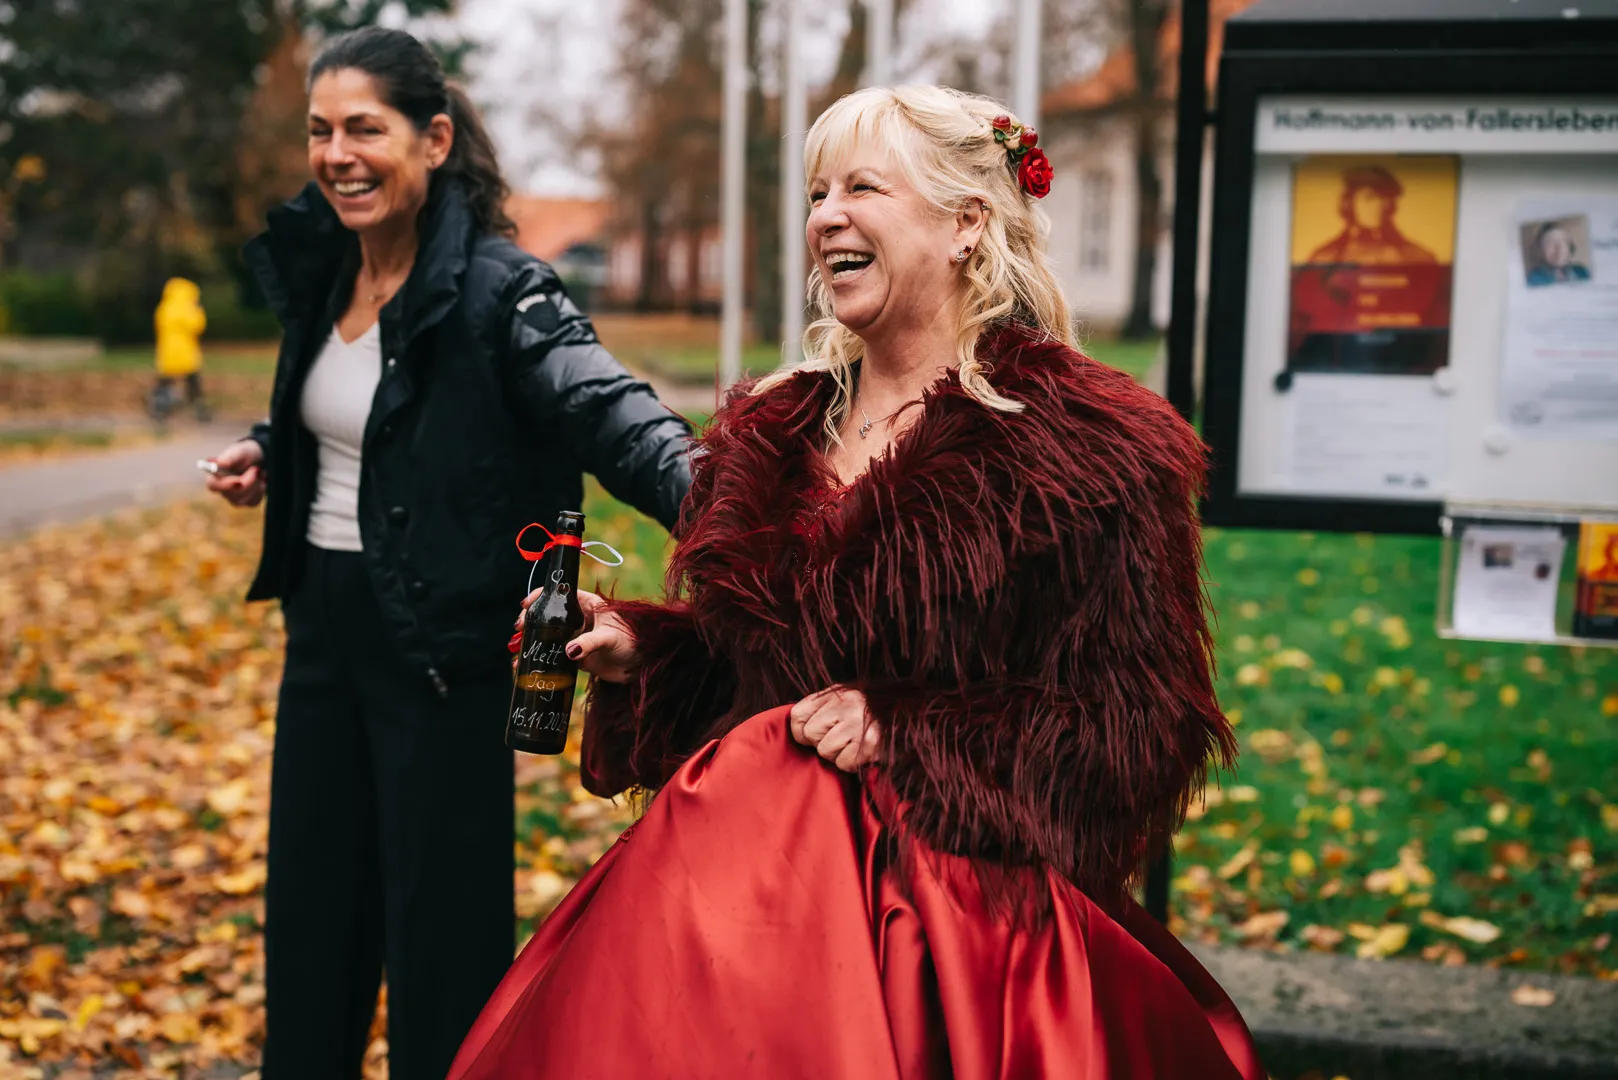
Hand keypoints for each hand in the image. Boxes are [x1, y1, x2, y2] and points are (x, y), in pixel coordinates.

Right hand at [205, 439, 265, 507]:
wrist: (259, 459)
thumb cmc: (245, 454)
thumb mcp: (240, 451)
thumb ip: (229, 457)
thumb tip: (218, 463)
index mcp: (215, 475)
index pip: (213, 485)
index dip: (225, 485)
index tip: (239, 482)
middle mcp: (222, 488)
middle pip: (231, 495)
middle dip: (247, 483)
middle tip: (256, 469)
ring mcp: (233, 497)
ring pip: (243, 500)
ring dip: (255, 485)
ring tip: (259, 471)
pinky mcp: (246, 502)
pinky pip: (253, 501)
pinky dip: (260, 490)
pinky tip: (261, 480)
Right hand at [514, 588, 638, 682]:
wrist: (642, 667)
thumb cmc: (633, 643)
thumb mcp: (610, 638)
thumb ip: (590, 643)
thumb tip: (568, 651)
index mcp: (589, 605)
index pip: (561, 594)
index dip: (542, 596)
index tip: (525, 605)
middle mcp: (581, 619)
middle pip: (551, 615)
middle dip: (532, 620)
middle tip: (518, 629)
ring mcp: (578, 637)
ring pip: (550, 636)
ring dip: (533, 641)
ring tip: (517, 650)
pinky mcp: (579, 656)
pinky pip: (555, 656)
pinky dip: (541, 659)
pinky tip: (526, 665)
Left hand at [788, 685, 880, 772]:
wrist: (911, 717)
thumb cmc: (871, 713)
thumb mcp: (846, 699)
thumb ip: (821, 707)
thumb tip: (797, 725)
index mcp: (838, 693)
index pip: (798, 714)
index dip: (800, 730)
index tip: (810, 736)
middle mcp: (847, 706)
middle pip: (810, 735)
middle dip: (820, 743)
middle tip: (838, 740)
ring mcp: (859, 725)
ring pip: (825, 751)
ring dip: (837, 754)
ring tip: (852, 745)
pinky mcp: (870, 745)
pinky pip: (843, 763)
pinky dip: (850, 763)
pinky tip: (861, 753)